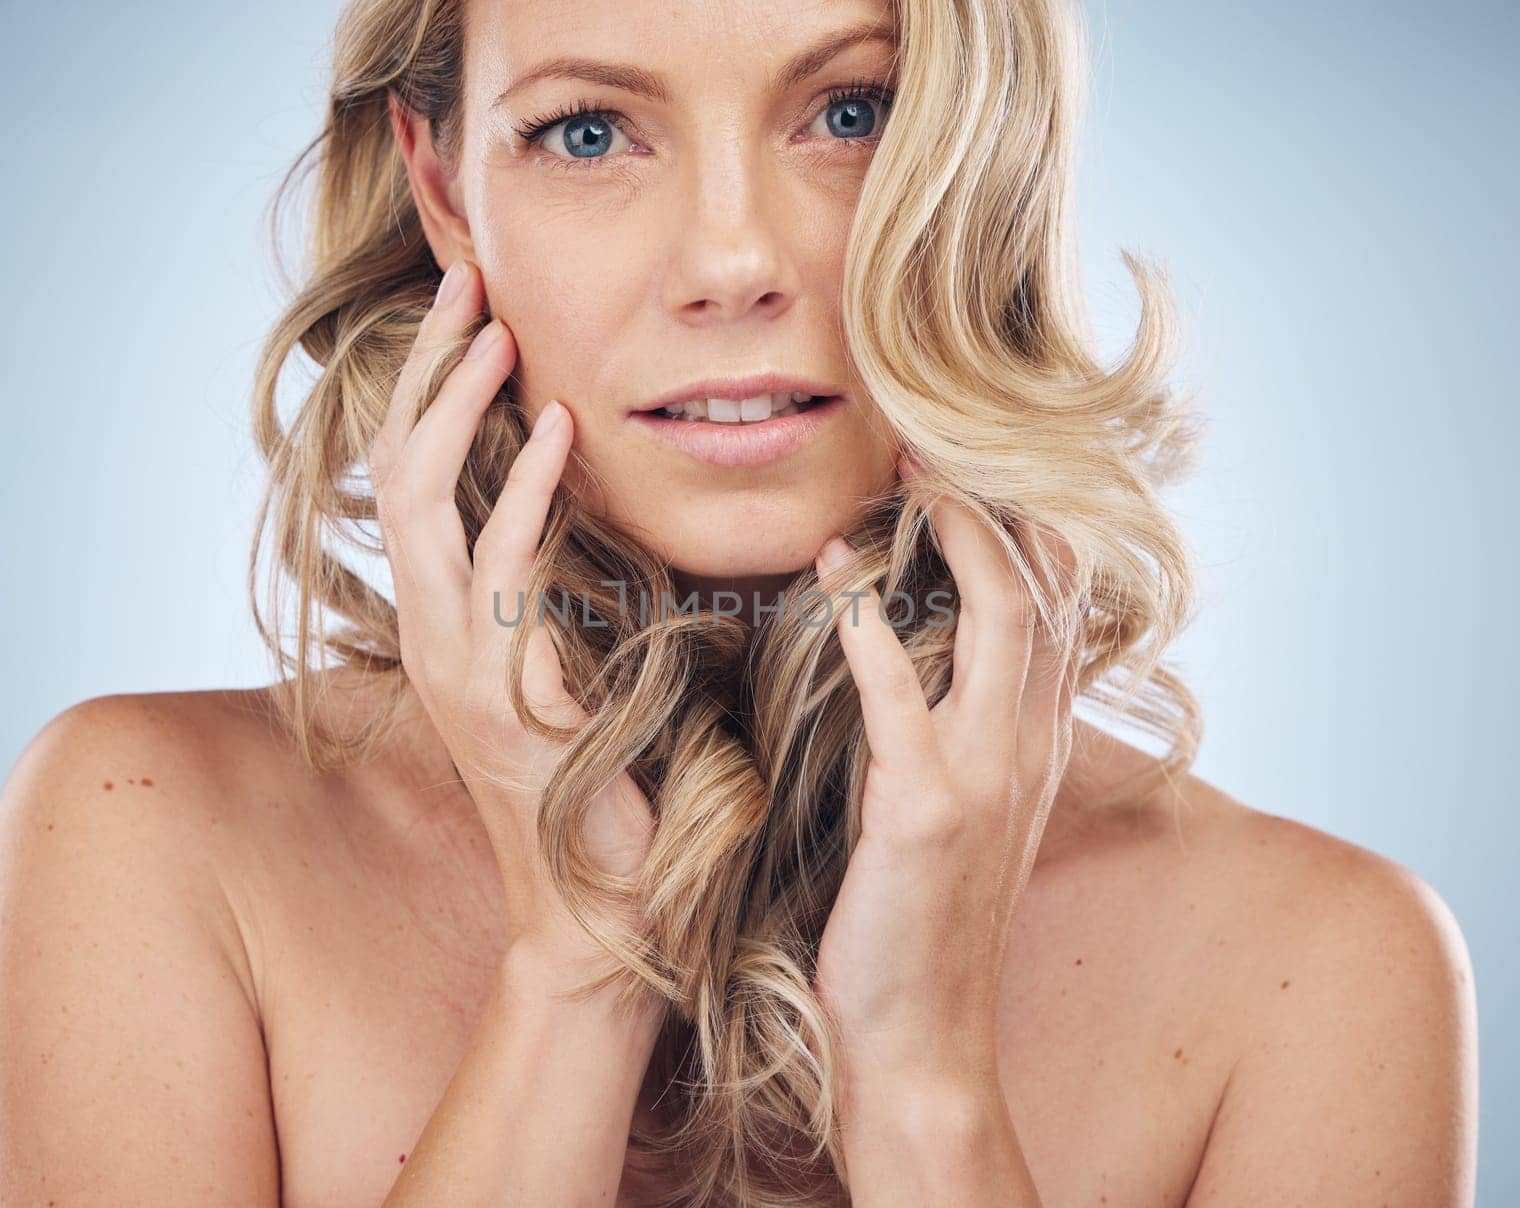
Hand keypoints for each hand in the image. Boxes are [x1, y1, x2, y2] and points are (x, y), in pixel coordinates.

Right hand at [366, 260, 654, 986]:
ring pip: (423, 508)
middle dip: (426, 375)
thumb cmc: (593, 779)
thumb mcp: (560, 667)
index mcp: (441, 623)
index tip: (466, 314)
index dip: (427, 394)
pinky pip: (502, 574)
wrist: (596, 899)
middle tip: (466, 287)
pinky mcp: (498, 696)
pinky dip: (524, 492)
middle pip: (397, 473)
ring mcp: (454, 667)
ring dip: (458, 411)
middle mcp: (429, 635)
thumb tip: (577, 511)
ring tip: (498, 333)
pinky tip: (554, 430)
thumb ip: (550, 593)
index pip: (409, 482)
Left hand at [810, 457, 1079, 1092]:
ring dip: (952, 534)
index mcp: (1035, 745)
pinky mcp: (924, 809)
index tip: (957, 472)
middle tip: (924, 445)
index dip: (1020, 525)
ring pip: (1003, 615)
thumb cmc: (917, 925)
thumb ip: (956, 738)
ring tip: (898, 481)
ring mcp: (986, 775)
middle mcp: (1030, 747)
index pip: (1060, 604)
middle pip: (1044, 587)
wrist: (918, 1039)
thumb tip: (912, 664)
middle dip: (991, 502)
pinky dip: (870, 622)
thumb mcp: (960, 818)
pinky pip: (903, 689)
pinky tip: (835, 570)